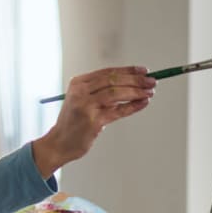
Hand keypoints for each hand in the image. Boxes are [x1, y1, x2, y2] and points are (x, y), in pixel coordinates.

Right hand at [30, 66, 154, 176]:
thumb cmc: (74, 122)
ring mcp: (86, 106)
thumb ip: (101, 91)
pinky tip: (143, 103)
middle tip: (151, 81)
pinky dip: (132, 107)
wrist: (60, 142)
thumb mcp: (82, 100)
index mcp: (78, 83)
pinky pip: (117, 111)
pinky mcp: (93, 121)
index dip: (128, 70)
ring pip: (116, 93)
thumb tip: (132, 82)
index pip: (107, 72)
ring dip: (136, 92)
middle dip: (136, 80)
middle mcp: (80, 92)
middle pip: (113, 81)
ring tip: (150, 92)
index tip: (143, 71)